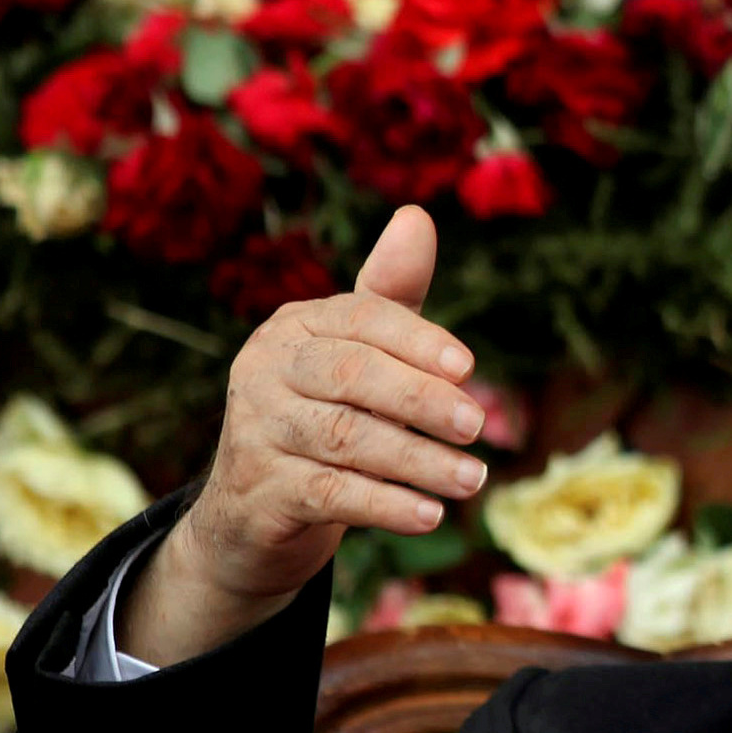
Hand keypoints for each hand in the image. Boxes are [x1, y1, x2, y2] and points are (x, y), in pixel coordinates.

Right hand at [118, 207, 486, 665]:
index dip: (419, 340)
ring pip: (344, 438)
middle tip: (479, 426)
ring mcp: (256, 430)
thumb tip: (417, 216)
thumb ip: (392, 295)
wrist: (252, 512)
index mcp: (297, 326)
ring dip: (418, 460)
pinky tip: (429, 515)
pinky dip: (385, 504)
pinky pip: (328, 493)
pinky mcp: (260, 491)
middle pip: (351, 375)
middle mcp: (266, 369)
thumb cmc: (325, 414)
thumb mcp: (360, 354)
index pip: (362, 319)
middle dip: (421, 399)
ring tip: (473, 479)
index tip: (469, 367)